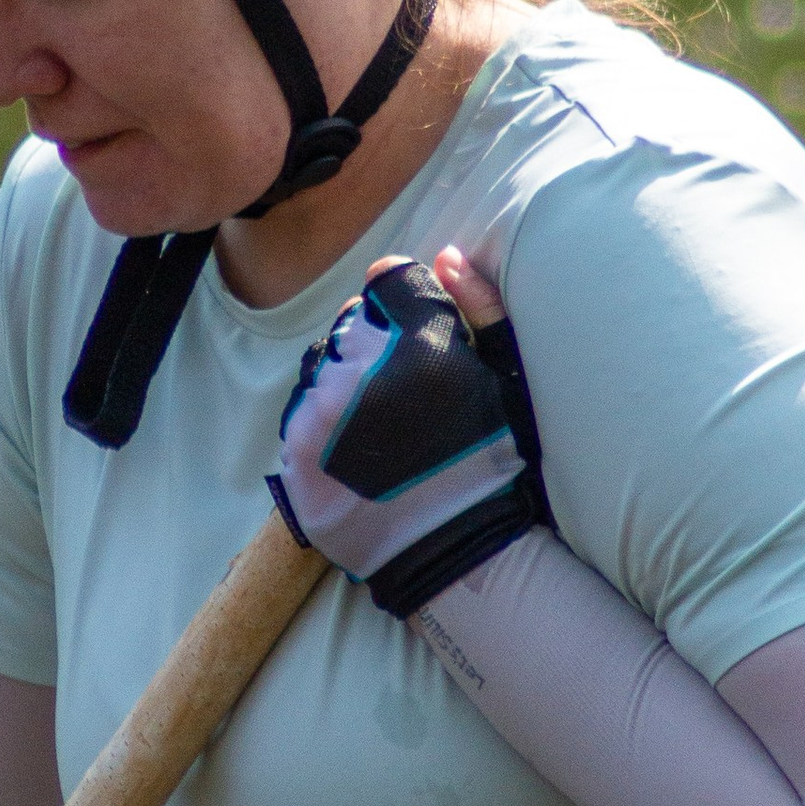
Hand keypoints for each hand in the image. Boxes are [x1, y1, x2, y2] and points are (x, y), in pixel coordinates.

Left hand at [267, 244, 547, 616]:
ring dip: (344, 385)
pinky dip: (322, 424)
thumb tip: (444, 255)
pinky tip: (355, 452)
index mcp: (420, 340)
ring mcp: (324, 407)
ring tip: (379, 430)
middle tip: (402, 399)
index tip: (412, 339)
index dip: (402, 308)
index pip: (389, 282)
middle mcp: (366, 365)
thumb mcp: (507, 378)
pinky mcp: (297, 446)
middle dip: (374, 348)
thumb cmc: (489, 464)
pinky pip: (301, 410)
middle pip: (353, 324)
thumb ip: (479, 306)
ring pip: (323, 365)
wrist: (453, 550)